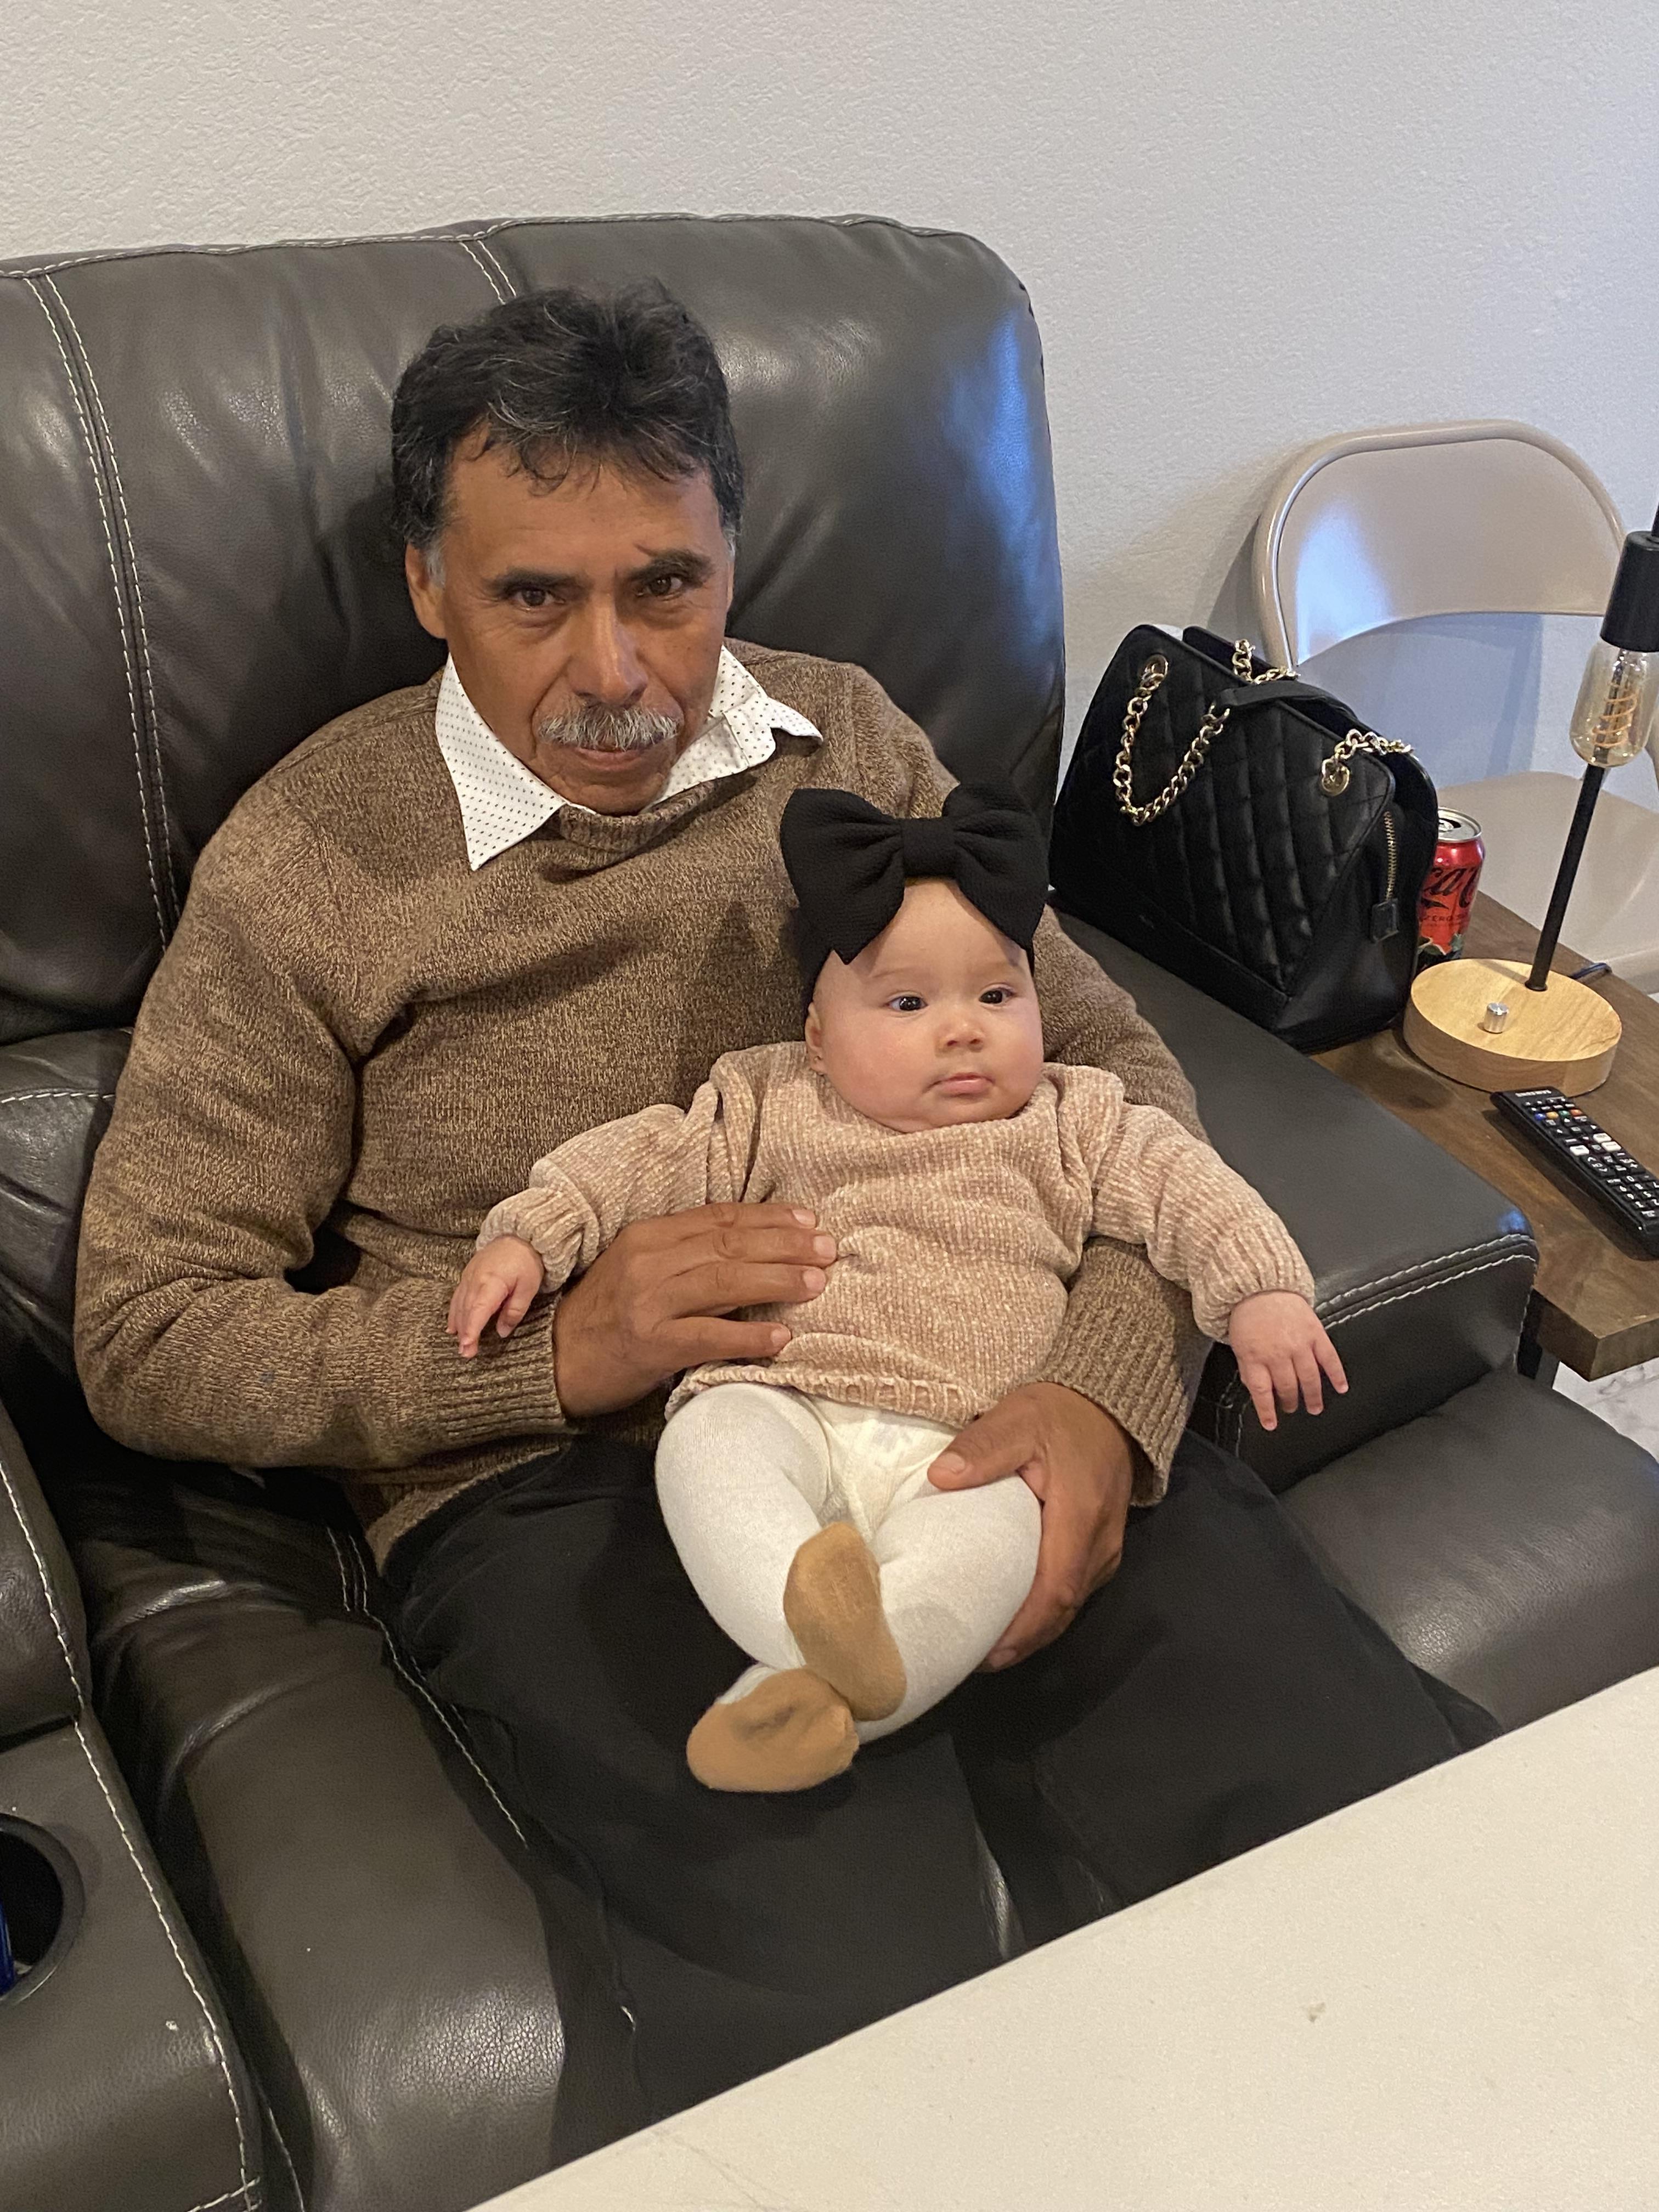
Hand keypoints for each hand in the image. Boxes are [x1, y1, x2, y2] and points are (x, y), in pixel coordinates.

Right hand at [448, 1236, 545, 1357]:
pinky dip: (454, 1312)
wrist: (519, 1236)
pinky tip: (452, 1326)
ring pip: (460, 1305)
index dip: (471, 1330)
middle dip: (465, 1334)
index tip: (467, 1347)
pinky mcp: (468, 1275)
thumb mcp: (529, 1287)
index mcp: (492, 1283)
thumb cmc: (527, 1261)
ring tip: (459, 1344)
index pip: (478, 1311)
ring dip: (458, 1325)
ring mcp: (469, 1277)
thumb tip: (502, 1331)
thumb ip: (515, 1310)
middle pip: (467, 1311)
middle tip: (465, 1354)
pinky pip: (457, 1297)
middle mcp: (475, 1280)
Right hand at [552, 1202, 837, 1418]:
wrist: (555, 1359)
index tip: (809, 1222)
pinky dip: (748, 1335)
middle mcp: (649, 1262)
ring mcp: (649, 1303)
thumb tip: (754, 1246)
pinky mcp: (651, 1344)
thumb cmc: (607, 1314)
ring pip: (724, 1282)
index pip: (720, 1218)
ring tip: (816, 1283)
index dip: (769, 1218)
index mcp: (649, 1235)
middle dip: (785, 1246)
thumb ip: (687, 1253)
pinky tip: (781, 1336)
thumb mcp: (640, 1268)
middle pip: (729, 1245)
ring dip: (776, 1281)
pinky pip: (709, 1336)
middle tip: (828, 1250)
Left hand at [928, 1381, 1134, 1666]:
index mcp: (1080, 1517)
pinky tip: (1011, 1617)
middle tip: (972, 1658)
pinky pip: (1073, 1590)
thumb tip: (941, 1477)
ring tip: (984, 1645)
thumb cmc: (1059, 1414)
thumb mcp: (1017, 1419)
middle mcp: (1101, 1543)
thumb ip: (982, 1447)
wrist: (1106, 1406)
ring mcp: (1105, 1549)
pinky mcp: (1101, 1548)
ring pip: (1070, 1604)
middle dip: (1022, 1640)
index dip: (1023, 1627)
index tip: (987, 1651)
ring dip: (1032, 1630)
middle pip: (1063, 1609)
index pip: (1055, 1589)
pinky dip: (1044, 1611)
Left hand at [1227, 1291, 1347, 1431]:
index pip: (1262, 1392)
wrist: (1260, 1284)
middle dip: (1290, 1402)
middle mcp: (1278, 1353)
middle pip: (1288, 1387)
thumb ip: (1249, 1368)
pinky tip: (1341, 1387)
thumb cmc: (1247, 1315)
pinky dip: (1337, 1375)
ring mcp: (1299, 1343)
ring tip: (1314, 1407)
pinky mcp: (1315, 1333)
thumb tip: (1258, 1391)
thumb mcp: (1238, 1344)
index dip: (1267, 1411)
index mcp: (1255, 1356)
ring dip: (1313, 1396)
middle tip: (1291, 1408)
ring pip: (1309, 1378)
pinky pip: (1329, 1358)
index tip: (1271, 1425)